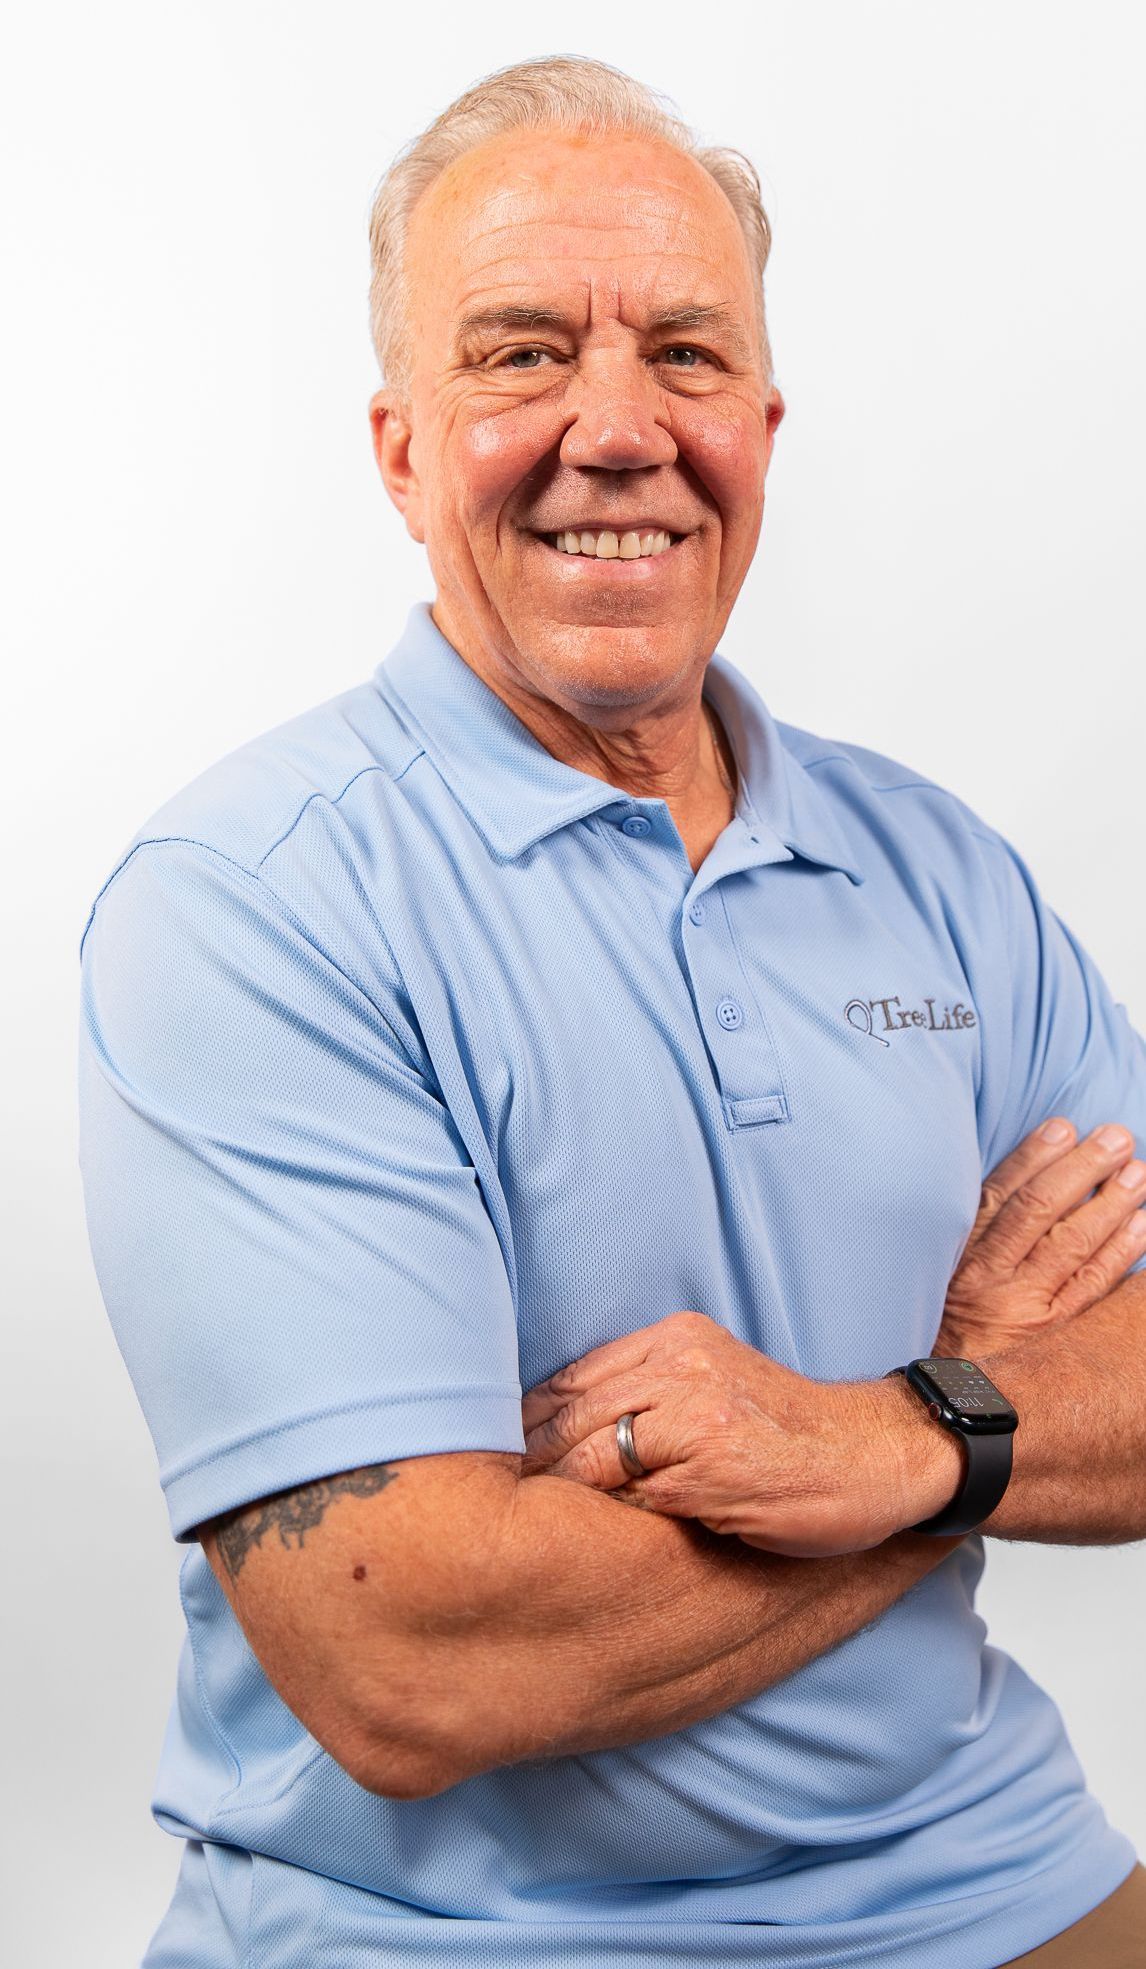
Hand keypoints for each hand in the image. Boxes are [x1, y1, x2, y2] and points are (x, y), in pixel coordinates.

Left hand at [521, 1311, 911, 1558]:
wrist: (878, 1455)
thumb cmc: (790, 1436)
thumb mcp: (714, 1387)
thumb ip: (648, 1393)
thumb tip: (559, 1431)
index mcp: (675, 1341)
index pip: (572, 1379)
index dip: (526, 1425)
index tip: (495, 1460)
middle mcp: (682, 1366)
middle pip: (571, 1413)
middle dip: (528, 1462)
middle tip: (489, 1504)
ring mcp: (697, 1414)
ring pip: (594, 1454)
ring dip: (559, 1496)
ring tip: (527, 1532)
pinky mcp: (713, 1467)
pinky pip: (636, 1499)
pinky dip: (611, 1522)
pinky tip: (593, 1545)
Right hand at [936, 1118, 1145, 1358]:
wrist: (953, 1397)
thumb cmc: (953, 1324)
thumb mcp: (946, 1274)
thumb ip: (976, 1233)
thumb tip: (1020, 1181)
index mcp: (961, 1255)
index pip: (1000, 1195)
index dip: (1032, 1157)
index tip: (1063, 1127)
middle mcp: (992, 1277)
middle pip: (1040, 1211)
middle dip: (1081, 1169)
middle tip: (1116, 1138)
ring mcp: (1027, 1306)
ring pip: (1072, 1243)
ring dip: (1110, 1202)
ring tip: (1138, 1171)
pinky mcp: (1056, 1333)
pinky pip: (1093, 1285)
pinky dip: (1120, 1251)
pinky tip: (1142, 1224)